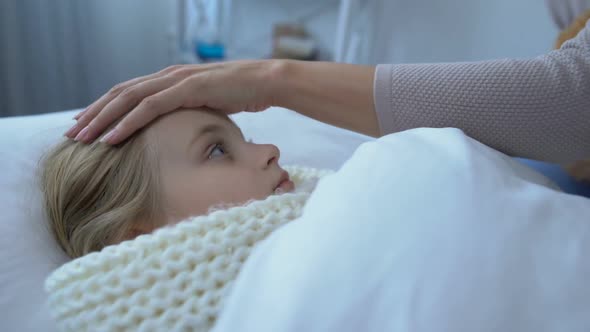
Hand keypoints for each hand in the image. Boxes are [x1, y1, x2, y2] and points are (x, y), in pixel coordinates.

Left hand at [65, 60, 280, 143]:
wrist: (267, 81)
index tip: (87, 125)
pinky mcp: (187, 88)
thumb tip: (181, 127)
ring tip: (81, 137)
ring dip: (101, 119)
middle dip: (93, 114)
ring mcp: (176, 80)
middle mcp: (167, 75)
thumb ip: (190, 110)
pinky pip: (149, 107)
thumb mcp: (208, 104)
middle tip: (71, 133)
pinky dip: (127, 122)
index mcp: (170, 79)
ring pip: (128, 99)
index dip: (104, 108)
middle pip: (119, 94)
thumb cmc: (242, 94)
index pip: (129, 93)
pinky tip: (110, 137)